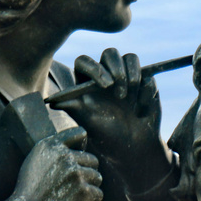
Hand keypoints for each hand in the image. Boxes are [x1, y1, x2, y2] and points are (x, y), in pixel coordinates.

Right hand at [5, 127, 102, 200]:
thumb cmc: (27, 192)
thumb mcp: (33, 161)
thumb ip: (52, 151)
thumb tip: (75, 149)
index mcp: (51, 146)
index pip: (79, 134)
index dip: (82, 146)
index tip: (79, 158)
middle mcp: (65, 156)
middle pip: (92, 160)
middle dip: (86, 172)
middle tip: (73, 186)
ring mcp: (76, 173)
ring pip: (97, 177)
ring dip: (89, 187)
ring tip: (73, 197)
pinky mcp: (84, 191)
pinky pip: (98, 194)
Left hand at [52, 49, 167, 175]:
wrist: (131, 147)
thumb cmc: (105, 135)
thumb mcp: (88, 123)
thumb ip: (73, 109)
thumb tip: (52, 102)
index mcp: (87, 80)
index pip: (85, 62)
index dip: (94, 68)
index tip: (105, 85)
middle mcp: (106, 74)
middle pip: (110, 53)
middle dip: (117, 69)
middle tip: (119, 93)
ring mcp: (127, 76)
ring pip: (130, 58)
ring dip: (132, 76)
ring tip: (129, 101)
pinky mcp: (145, 82)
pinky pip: (148, 76)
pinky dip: (145, 91)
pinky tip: (140, 110)